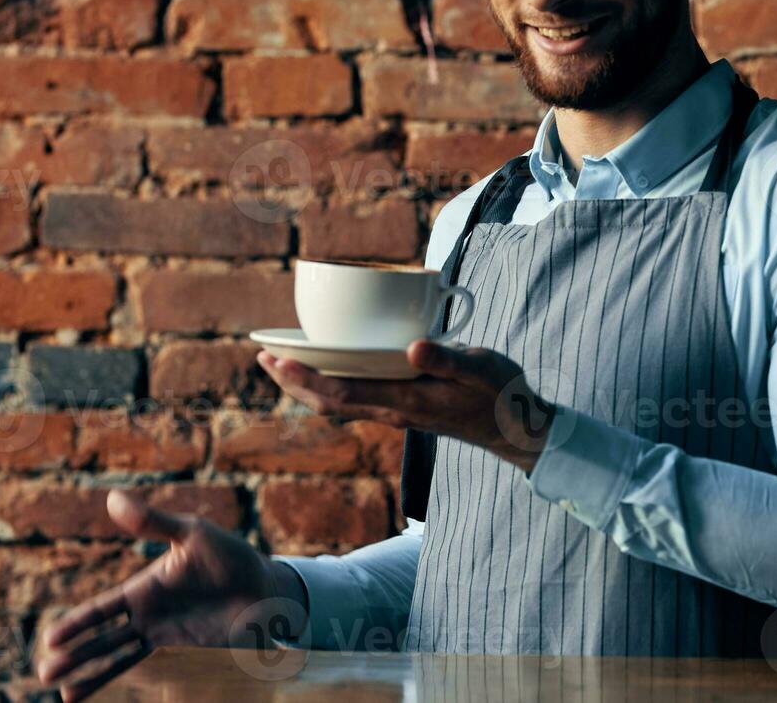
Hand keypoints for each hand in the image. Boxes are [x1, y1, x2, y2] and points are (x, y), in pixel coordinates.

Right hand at [36, 490, 300, 701]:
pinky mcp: (178, 646)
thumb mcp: (192, 534)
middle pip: (102, 636)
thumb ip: (152, 521)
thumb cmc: (231, 556)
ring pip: (115, 654)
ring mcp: (161, 631)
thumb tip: (112, 496)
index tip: (51, 638)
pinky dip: (115, 676)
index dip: (78, 623)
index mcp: (145, 585)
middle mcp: (146, 610)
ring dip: (88, 671)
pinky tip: (91, 690)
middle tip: (44, 673)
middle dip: (74, 655)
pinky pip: (140, 664)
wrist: (265, 587)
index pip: (103, 608)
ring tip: (60, 692)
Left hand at [257, 340, 557, 472]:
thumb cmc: (500, 395)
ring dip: (306, 386)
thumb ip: (448, 359)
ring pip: (339, 404)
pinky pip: (355, 399)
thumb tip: (412, 346)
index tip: (278, 360)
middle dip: (293, 382)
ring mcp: (397, 412)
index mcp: (407, 401)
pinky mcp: (404, 407)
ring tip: (282, 363)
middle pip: (329, 403)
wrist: (514, 429)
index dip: (306, 378)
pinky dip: (330, 385)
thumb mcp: (481, 369)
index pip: (344, 393)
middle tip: (262, 356)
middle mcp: (394, 411)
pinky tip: (328, 369)